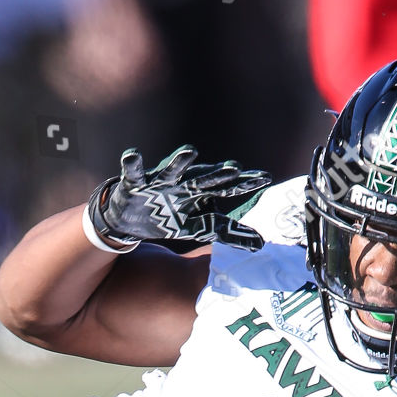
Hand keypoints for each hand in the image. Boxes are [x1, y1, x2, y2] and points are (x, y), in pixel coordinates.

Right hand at [87, 145, 270, 250]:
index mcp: (201, 193)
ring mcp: (160, 182)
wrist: (132, 217)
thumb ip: (228, 232)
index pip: (227, 187)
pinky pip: (134, 172)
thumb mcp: (199, 228)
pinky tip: (132, 154)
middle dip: (218, 174)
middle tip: (235, 168)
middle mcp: (184, 183)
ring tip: (189, 151)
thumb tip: (261, 245)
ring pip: (171, 171)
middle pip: (204, 179)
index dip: (244, 183)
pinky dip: (132, 163)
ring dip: (179, 161)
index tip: (264, 177)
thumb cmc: (170, 217)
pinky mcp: (136, 184)